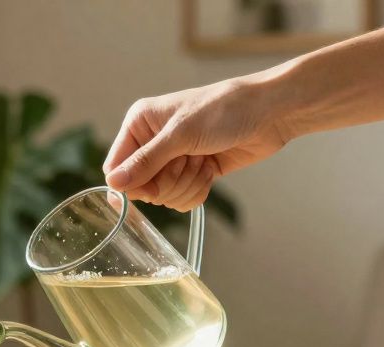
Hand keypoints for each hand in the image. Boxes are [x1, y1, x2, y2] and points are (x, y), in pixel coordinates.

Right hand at [103, 78, 291, 210]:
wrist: (269, 113)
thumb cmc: (225, 110)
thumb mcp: (181, 134)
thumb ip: (145, 162)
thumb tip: (113, 183)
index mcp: (139, 124)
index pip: (116, 167)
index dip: (134, 184)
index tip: (155, 187)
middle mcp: (152, 142)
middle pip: (141, 187)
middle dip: (168, 182)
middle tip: (189, 161)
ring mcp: (173, 158)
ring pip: (163, 196)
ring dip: (186, 184)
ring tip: (204, 161)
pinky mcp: (193, 172)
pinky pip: (182, 198)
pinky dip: (197, 190)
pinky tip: (211, 169)